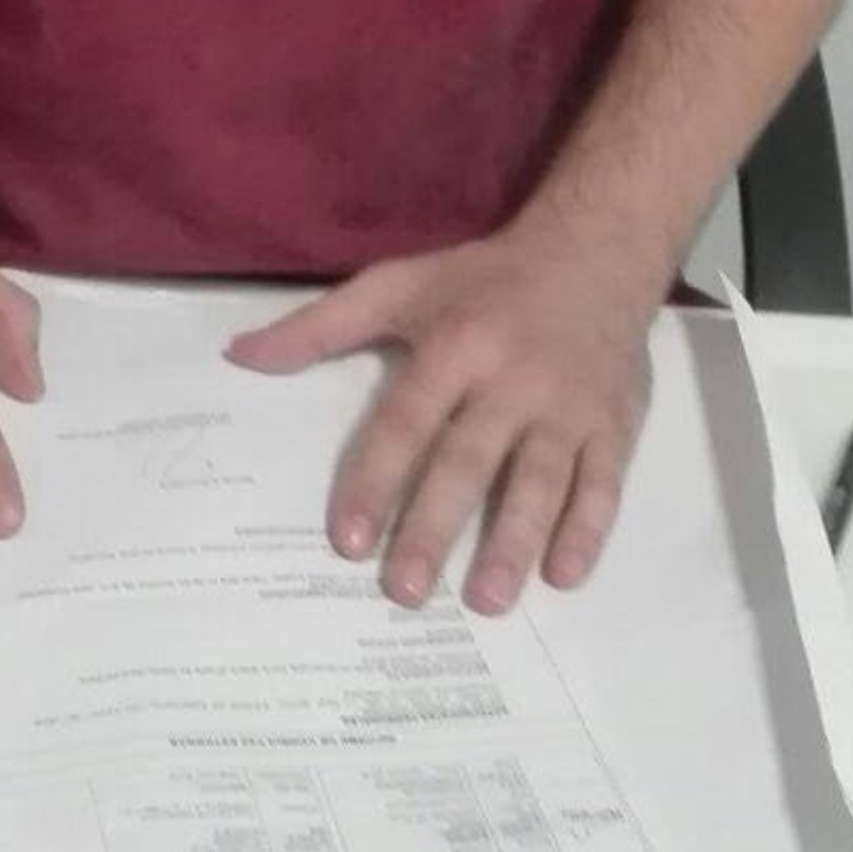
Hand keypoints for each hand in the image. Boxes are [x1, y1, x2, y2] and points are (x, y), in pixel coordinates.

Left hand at [224, 229, 654, 614]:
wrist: (596, 248)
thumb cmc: (483, 278)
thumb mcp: (399, 285)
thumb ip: (320, 326)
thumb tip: (238, 356)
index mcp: (455, 344)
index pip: (408, 420)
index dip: (377, 479)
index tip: (348, 541)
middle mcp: (512, 378)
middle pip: (469, 459)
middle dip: (436, 526)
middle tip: (404, 592)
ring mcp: (569, 405)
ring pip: (540, 479)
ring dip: (515, 541)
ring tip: (487, 602)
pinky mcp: (614, 423)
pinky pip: (604, 483)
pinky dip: (588, 530)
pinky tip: (563, 577)